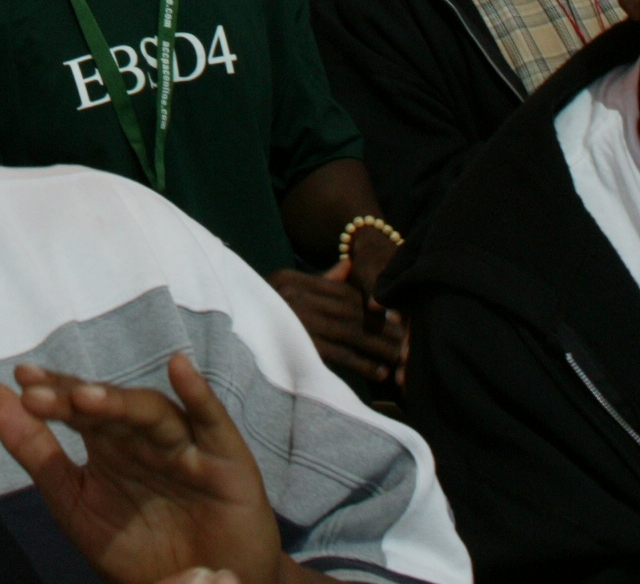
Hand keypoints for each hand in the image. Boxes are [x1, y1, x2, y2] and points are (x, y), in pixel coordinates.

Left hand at [0, 356, 285, 583]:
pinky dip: (199, 395)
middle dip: (76, 399)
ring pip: (153, 415)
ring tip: (86, 398)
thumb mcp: (76, 506)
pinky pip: (212, 424)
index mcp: (110, 444)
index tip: (19, 381)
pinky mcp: (227, 463)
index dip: (51, 393)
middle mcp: (146, 436)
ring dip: (122, 402)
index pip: (77, 409)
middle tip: (38, 393)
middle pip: (111, 408)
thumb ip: (37, 454)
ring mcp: (187, 446)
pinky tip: (180, 368)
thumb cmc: (139, 550)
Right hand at [268, 263, 404, 388]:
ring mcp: (298, 321)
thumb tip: (349, 266)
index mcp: (293, 280)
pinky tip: (380, 372)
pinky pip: (339, 355)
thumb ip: (320, 280)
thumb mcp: (286, 289)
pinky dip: (363, 364)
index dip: (373, 305)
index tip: (399, 317)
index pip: (343, 292)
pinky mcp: (301, 346)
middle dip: (383, 328)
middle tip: (410, 340)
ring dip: (379, 348)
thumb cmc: (262, 313)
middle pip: (352, 312)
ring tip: (401, 358)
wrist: (230, 330)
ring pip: (350, 333)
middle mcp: (296, 297)